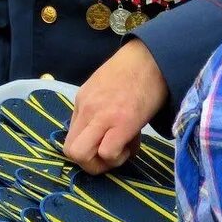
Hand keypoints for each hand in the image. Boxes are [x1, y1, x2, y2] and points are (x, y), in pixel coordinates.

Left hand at [64, 39, 168, 173]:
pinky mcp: (123, 122)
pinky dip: (119, 155)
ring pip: (81, 156)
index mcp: (81, 101)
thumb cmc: (133, 72)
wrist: (152, 58)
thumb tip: (98, 134)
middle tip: (110, 154)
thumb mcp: (102, 87)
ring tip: (122, 149)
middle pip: (70, 152)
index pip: (70, 139)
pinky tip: (131, 143)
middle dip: (90, 163)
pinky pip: (108, 152)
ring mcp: (102, 116)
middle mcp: (86, 109)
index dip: (87, 150)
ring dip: (103, 162)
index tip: (104, 144)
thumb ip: (95, 109)